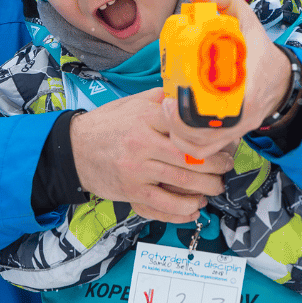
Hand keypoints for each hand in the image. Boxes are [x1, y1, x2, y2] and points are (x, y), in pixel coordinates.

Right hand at [70, 90, 232, 222]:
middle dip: (217, 166)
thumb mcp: (134, 103)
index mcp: (146, 117)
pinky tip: (195, 206)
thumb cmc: (109, 124)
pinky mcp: (132, 191)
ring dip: (207, 188)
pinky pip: (164, 205)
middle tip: (226, 166)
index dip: (211, 135)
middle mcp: (142, 143)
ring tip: (216, 187)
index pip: (186, 126)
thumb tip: (192, 93)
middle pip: (191, 157)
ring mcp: (137, 170)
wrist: (74, 149)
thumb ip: (162, 99)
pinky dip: (185, 209)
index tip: (225, 140)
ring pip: (183, 182)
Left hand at [163, 0, 290, 160]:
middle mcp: (246, 112)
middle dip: (182, 124)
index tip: (175, 95)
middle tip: (167, 104)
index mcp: (251, 82)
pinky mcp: (232, 137)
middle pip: (210, 133)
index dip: (197, 108)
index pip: (226, 106)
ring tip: (169, 114)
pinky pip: (207, 151)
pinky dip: (188, 144)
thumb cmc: (256, 46)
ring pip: (205, 146)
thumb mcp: (245, 15)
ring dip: (182, 135)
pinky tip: (177, 126)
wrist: (280, 78)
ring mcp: (239, 128)